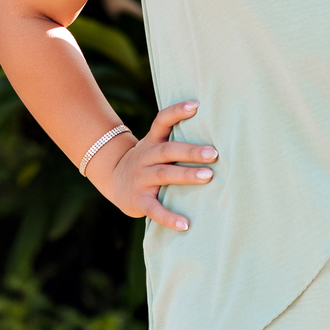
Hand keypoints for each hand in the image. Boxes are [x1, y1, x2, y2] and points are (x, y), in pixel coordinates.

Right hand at [92, 101, 216, 230]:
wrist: (113, 179)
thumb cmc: (147, 160)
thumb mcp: (155, 145)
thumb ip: (176, 139)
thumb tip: (216, 132)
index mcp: (151, 141)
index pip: (162, 121)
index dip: (177, 112)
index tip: (196, 105)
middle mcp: (145, 157)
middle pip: (168, 150)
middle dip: (191, 151)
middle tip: (214, 153)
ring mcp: (141, 178)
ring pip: (164, 175)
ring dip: (186, 175)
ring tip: (208, 176)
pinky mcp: (139, 200)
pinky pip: (155, 209)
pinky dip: (170, 217)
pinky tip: (185, 224)